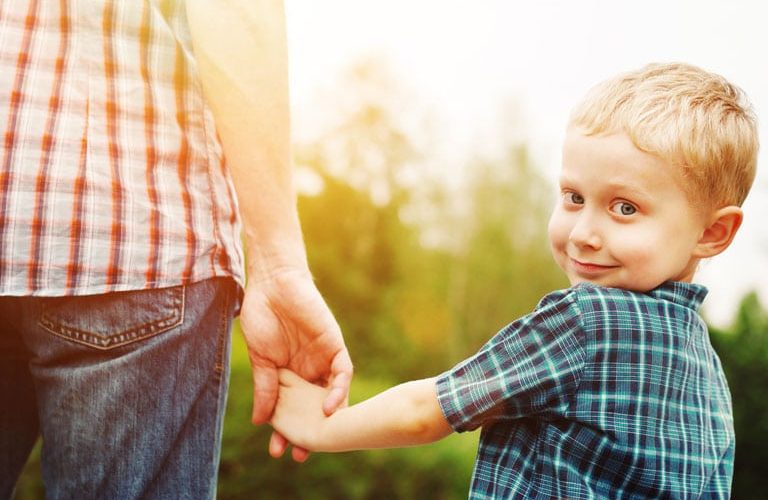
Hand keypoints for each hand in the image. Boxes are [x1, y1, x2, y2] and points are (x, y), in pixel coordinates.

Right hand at [239, 268, 352, 458]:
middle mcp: (310, 371)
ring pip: (333, 395)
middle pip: (315, 408)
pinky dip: (339, 390)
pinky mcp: (334, 345)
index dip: (288, 430)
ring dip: (329, 417)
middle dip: (311, 431)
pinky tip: (330, 406)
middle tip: (301, 455)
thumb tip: (260, 421)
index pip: (294, 409)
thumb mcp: (261, 359)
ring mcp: (323, 359)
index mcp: (290, 376)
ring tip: (319, 438)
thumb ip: (265, 388)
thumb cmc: (262, 316)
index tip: (279, 450)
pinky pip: (343, 371)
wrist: (272, 283)